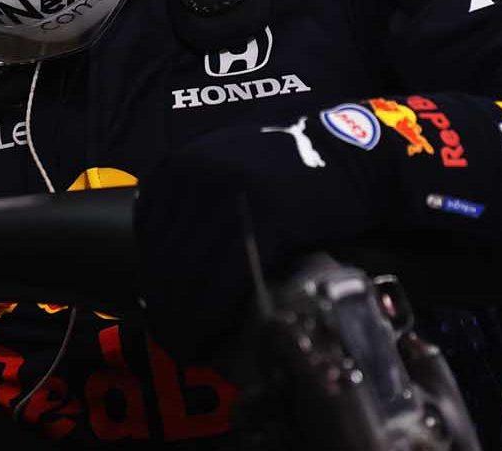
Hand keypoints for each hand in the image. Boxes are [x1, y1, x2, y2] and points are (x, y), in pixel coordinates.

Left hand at [133, 122, 386, 358]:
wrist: (352, 156)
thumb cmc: (288, 169)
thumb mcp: (226, 164)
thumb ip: (193, 200)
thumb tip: (164, 260)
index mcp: (181, 162)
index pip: (149, 231)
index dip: (153, 277)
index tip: (161, 310)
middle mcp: (197, 174)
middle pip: (166, 255)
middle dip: (166, 305)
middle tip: (175, 340)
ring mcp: (231, 195)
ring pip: (190, 272)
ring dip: (186, 317)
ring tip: (192, 345)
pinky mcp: (267, 219)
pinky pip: (226, 279)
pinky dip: (215, 312)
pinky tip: (218, 332)